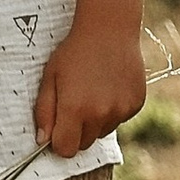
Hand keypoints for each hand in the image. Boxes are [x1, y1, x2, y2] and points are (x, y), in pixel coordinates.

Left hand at [34, 18, 149, 161]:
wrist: (109, 30)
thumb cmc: (74, 52)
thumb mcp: (50, 78)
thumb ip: (44, 111)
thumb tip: (43, 141)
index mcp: (75, 109)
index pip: (66, 150)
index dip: (59, 142)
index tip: (57, 128)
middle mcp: (100, 114)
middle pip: (84, 144)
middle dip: (76, 131)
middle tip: (74, 104)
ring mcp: (121, 111)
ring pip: (102, 132)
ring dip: (95, 121)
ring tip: (92, 91)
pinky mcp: (136, 105)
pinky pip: (119, 119)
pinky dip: (112, 110)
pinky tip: (108, 87)